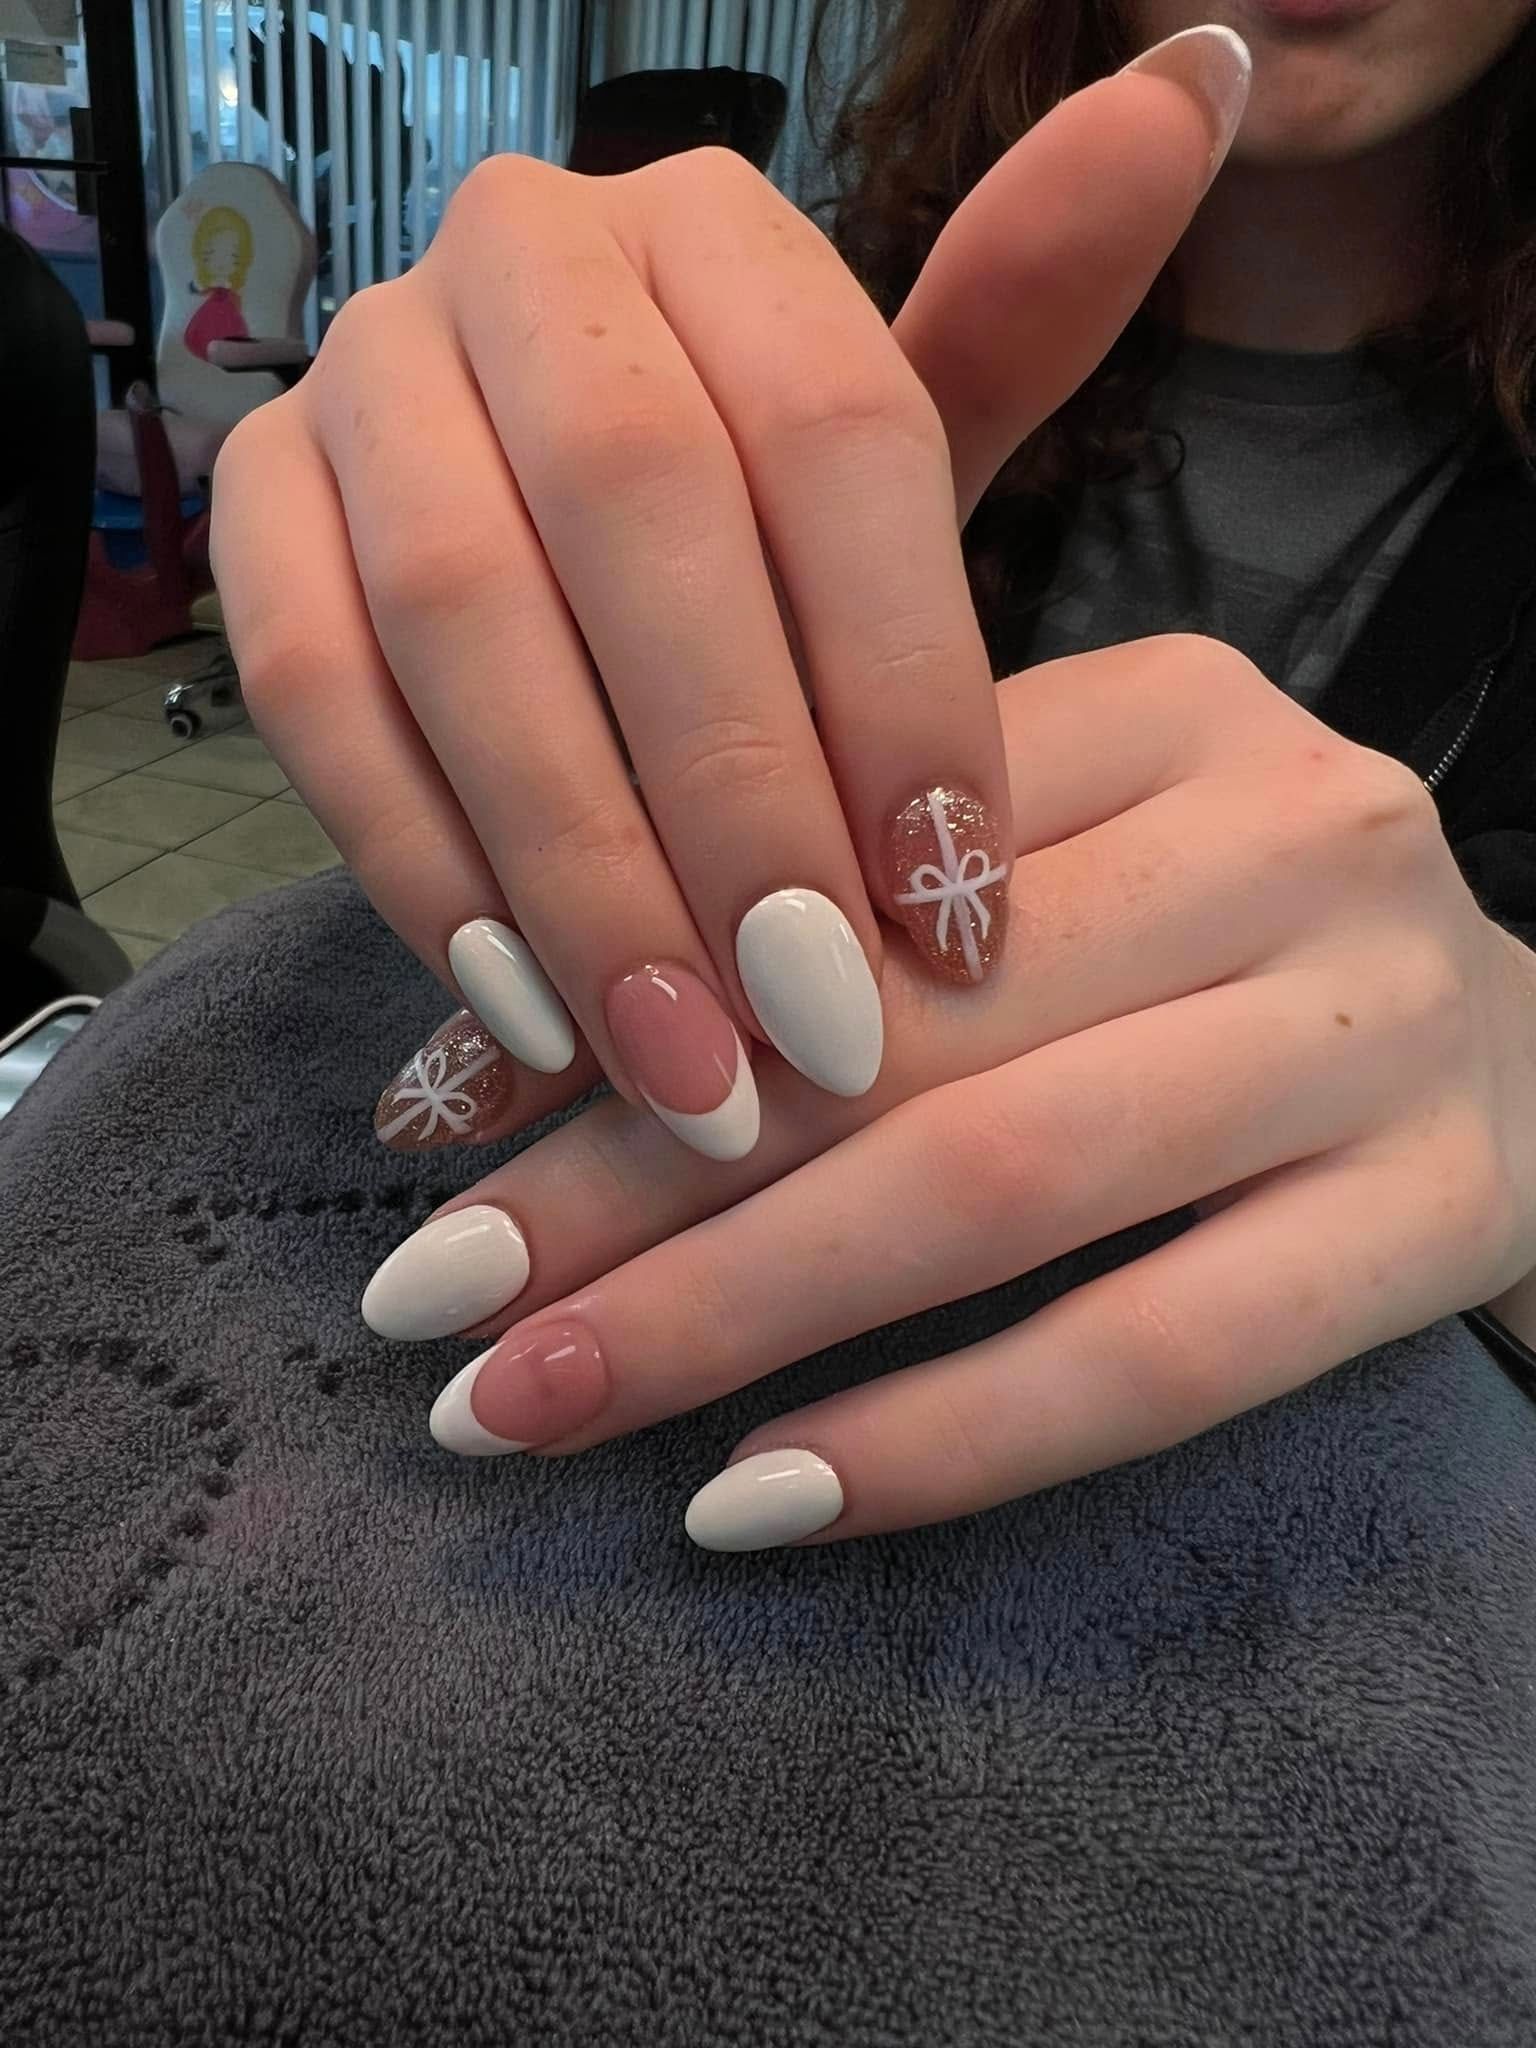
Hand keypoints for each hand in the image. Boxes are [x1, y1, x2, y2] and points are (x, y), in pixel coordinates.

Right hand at [211, 30, 1245, 1158]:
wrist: (544, 527)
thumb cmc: (755, 520)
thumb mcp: (896, 440)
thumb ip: (1021, 314)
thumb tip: (1203, 78)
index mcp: (715, 228)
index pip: (836, 430)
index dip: (906, 682)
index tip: (959, 908)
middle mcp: (524, 258)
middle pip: (637, 509)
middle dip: (734, 794)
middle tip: (816, 1022)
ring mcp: (360, 371)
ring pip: (457, 610)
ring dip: (577, 864)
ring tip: (684, 1068)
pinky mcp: (250, 505)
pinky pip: (308, 688)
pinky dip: (418, 862)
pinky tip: (527, 1014)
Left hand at [360, 639, 1535, 1547]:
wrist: (1531, 1051)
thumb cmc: (1221, 965)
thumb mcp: (1034, 889)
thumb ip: (803, 943)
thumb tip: (474, 1098)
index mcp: (1168, 711)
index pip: (838, 867)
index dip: (616, 1018)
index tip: (427, 1158)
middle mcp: (1296, 833)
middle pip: (907, 1031)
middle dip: (638, 1191)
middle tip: (436, 1322)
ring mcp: (1384, 1027)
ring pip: (1008, 1185)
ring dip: (738, 1321)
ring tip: (531, 1414)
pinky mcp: (1446, 1213)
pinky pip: (1158, 1356)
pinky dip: (940, 1440)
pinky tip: (755, 1504)